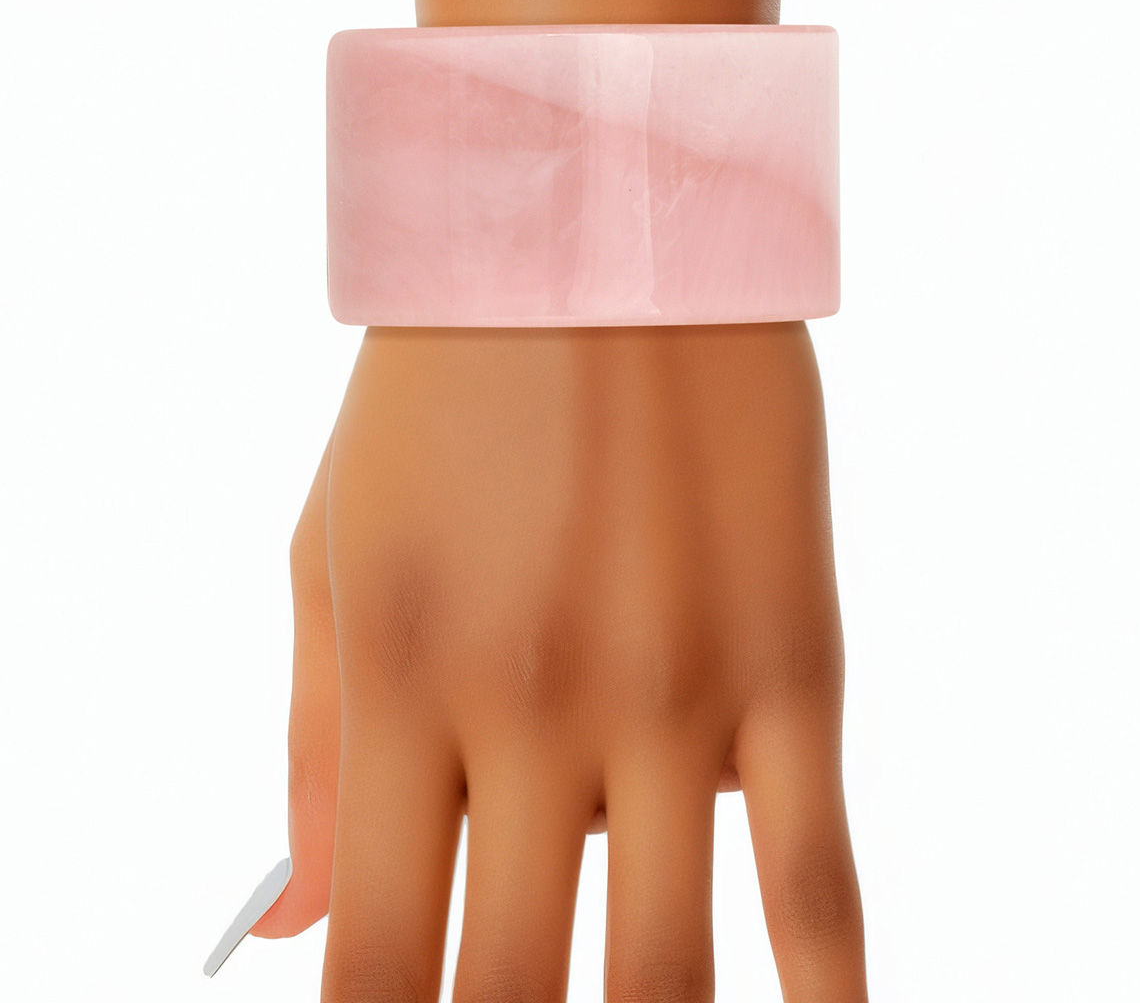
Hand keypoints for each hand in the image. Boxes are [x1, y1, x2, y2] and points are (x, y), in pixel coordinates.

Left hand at [252, 321, 866, 1001]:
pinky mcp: (790, 656)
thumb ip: (309, 750)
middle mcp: (529, 705)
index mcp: (398, 678)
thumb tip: (295, 930)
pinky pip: (816, 869)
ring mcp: (671, 687)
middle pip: (509, 989)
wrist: (596, 235)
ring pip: (664, 967)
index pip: (376, 960)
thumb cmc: (442, 396)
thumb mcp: (335, 552)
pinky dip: (821, 991)